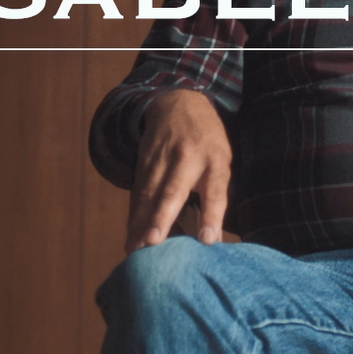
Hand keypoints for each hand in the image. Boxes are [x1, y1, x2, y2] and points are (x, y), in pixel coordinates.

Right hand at [125, 88, 231, 252]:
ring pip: (149, 194)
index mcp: (215, 160)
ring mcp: (162, 158)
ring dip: (140, 222)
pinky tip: (131, 234)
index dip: (211, 216)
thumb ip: (216, 196)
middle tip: (153, 243)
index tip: (207, 241)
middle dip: (162, 218)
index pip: (215, 190)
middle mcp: (187, 158)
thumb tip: (212, 240)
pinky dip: (134, 214)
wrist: (179, 104)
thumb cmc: (207, 142)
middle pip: (173, 191)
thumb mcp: (222, 160)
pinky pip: (138, 191)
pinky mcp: (144, 161)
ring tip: (135, 249)